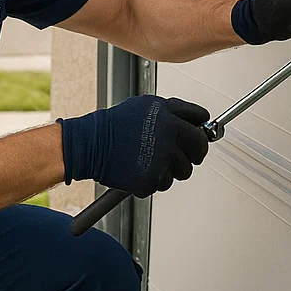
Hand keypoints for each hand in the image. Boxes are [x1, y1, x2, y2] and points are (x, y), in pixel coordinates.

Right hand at [57, 95, 210, 197]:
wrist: (89, 144)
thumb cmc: (115, 125)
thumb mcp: (146, 106)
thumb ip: (175, 112)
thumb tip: (197, 120)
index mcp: (169, 118)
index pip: (201, 128)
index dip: (200, 133)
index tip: (197, 138)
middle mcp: (168, 139)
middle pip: (199, 151)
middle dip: (193, 154)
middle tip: (181, 155)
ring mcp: (160, 161)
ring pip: (182, 172)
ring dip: (171, 169)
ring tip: (151, 160)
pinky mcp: (150, 180)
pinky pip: (162, 184)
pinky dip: (152, 180)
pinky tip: (138, 168)